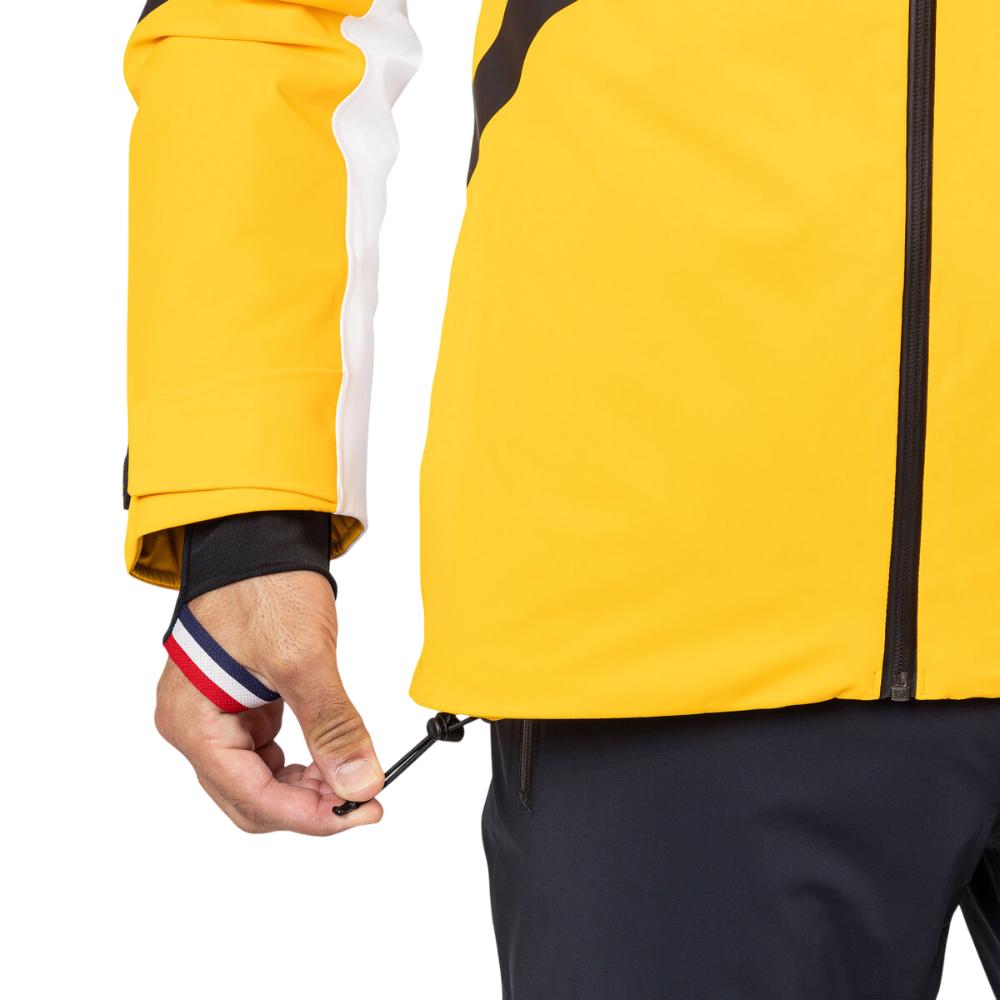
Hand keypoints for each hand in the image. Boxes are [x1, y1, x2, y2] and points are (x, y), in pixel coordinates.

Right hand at [155, 571, 383, 834]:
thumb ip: (332, 728)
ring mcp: (216, 717)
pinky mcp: (240, 705)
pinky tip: (333, 755)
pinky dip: (303, 761)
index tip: (362, 811)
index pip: (251, 797)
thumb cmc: (264, 586)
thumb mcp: (303, 659)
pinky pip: (268, 753)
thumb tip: (360, 785)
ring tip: (353, 775)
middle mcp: (194, 727)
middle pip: (251, 799)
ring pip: (261, 781)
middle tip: (364, 799)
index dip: (310, 815)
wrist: (259, 539)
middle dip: (309, 805)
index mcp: (192, 723)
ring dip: (308, 787)